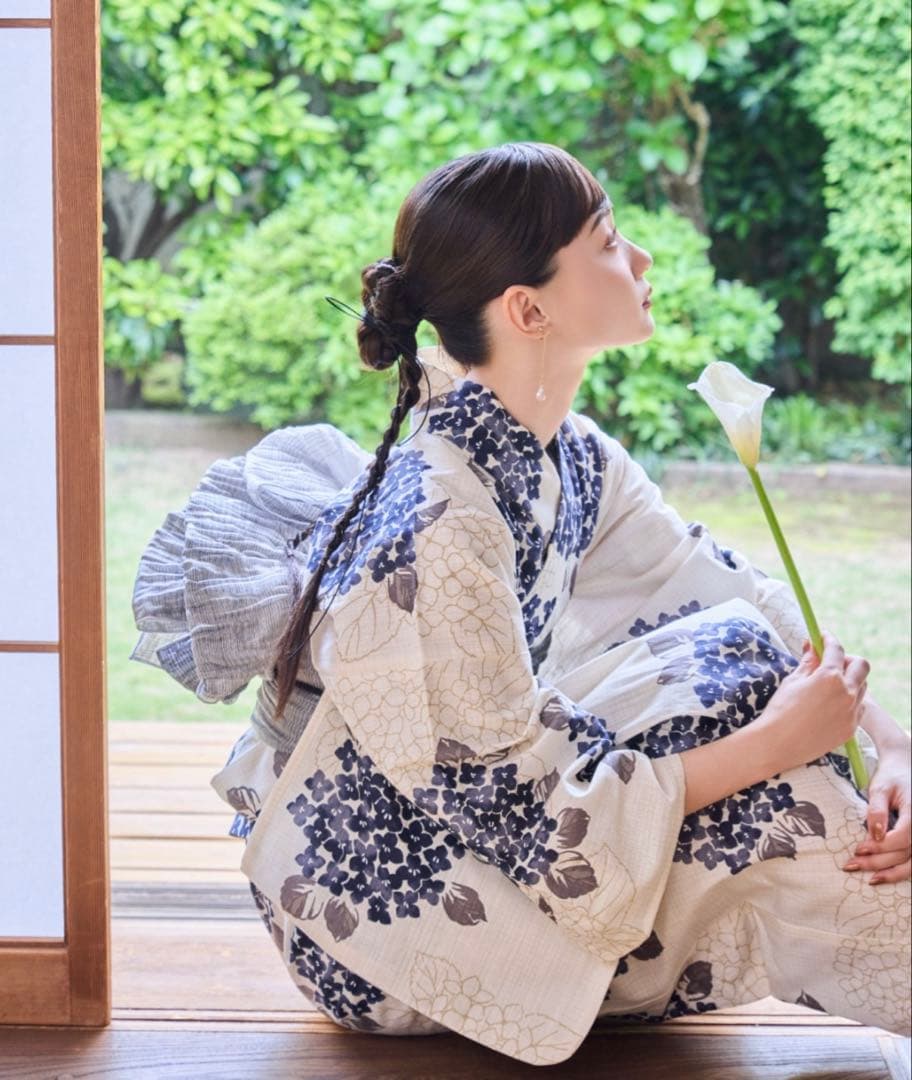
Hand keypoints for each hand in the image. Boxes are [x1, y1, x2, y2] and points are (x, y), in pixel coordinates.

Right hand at [757, 631, 868, 773]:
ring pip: (862, 686)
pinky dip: (850, 700)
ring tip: (830, 684)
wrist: (778, 743)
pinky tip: (832, 704)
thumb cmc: (781, 709)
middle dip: (847, 659)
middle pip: (861, 665)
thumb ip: (808, 662)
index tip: (823, 637)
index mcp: (830, 677)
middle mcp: (846, 693)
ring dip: (850, 680)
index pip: (836, 650)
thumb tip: (812, 646)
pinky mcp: (851, 728)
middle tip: (831, 661)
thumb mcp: (793, 681)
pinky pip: (859, 707)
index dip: (829, 639)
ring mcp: (852, 712)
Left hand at [843, 744, 911, 884]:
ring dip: (890, 873)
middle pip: (905, 853)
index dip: (881, 846)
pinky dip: (898, 871)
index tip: (859, 848)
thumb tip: (875, 834)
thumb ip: (877, 810)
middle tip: (853, 864)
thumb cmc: (892, 777)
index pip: (902, 838)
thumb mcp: (880, 787)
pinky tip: (881, 876)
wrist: (904, 769)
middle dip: (878, 861)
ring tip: (868, 879)